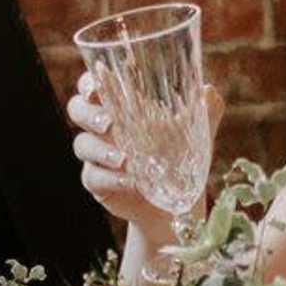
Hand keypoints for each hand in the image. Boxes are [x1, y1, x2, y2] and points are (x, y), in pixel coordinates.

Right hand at [65, 65, 221, 239]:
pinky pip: (92, 176)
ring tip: (125, 159)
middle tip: (110, 123)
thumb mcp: (197, 132)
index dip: (89, 82)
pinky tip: (130, 181)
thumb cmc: (182, 156)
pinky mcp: (97, 182)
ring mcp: (97, 156)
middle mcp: (104, 128)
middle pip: (77, 109)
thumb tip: (208, 91)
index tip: (97, 87)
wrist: (178, 202)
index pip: (93, 85)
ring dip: (100, 149)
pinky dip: (110, 178)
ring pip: (82, 144)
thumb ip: (205, 110)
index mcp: (122, 105)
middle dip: (88, 113)